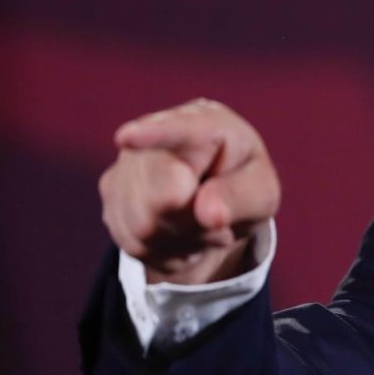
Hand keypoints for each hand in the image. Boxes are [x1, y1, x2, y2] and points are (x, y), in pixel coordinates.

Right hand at [99, 98, 280, 284]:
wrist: (219, 200)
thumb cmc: (244, 186)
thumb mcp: (262, 193)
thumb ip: (241, 198)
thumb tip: (208, 213)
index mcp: (203, 123)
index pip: (176, 129)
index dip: (151, 135)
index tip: (127, 138)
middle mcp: (155, 137)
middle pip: (159, 199)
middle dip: (192, 225)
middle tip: (217, 221)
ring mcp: (126, 166)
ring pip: (143, 228)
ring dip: (181, 241)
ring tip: (201, 225)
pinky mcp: (112, 197)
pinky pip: (133, 242)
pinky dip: (165, 251)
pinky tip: (179, 233)